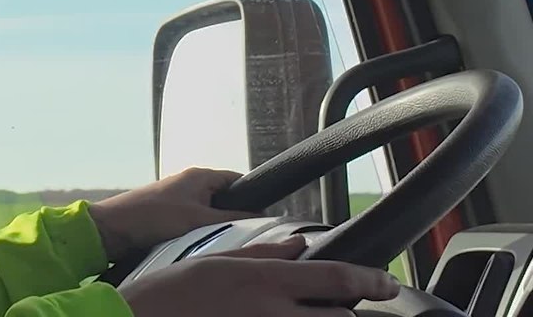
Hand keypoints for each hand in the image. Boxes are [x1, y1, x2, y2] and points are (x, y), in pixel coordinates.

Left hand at [88, 167, 258, 260]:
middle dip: (234, 214)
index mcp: (200, 176)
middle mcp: (190, 183)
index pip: (237, 180)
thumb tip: (260, 217)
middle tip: (244, 233)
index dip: (253, 195)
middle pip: (225, 197)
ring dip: (214, 225)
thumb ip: (233, 218)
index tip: (266, 214)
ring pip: (209, 212)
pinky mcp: (168, 213)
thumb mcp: (199, 219)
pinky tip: (201, 243)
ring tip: (221, 239)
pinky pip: (193, 221)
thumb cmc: (152, 216)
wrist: (113, 228)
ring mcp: (178, 198)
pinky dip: (199, 230)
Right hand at [118, 237, 400, 316]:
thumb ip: (263, 253)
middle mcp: (273, 314)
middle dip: (344, 313)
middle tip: (336, 306)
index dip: (372, 281)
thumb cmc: (169, 294)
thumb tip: (299, 246)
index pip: (337, 280)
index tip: (386, 283)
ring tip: (301, 314)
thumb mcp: (214, 260)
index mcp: (263, 281)